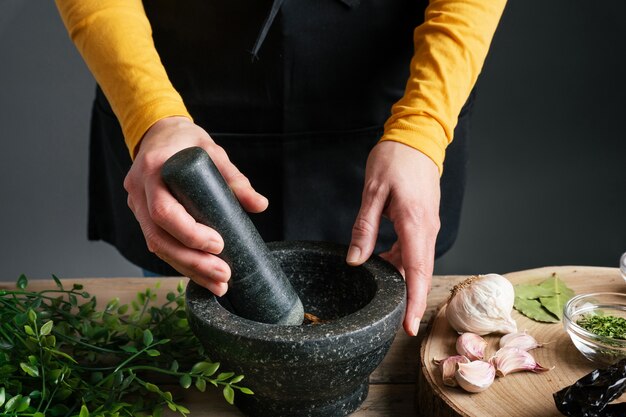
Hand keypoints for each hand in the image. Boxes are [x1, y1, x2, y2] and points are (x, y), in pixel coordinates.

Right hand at [124, 116, 267, 294]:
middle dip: (192, 260)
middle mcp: (138, 190)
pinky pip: (158, 244)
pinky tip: (202, 275)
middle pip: (158, 236)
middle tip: (223, 275)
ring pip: (156, 246)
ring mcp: (136, 205)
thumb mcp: (213, 153)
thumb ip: (235, 179)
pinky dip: (181, 262)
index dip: (189, 232)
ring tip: (218, 284)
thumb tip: (260, 206)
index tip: (218, 244)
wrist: (158, 134)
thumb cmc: (186, 142)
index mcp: (154, 169)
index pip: (164, 209)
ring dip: (188, 268)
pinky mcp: (142, 216)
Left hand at [347, 141, 440, 335]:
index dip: (414, 301)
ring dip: (404, 281)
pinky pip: (414, 250)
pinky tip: (382, 265)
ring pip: (417, 263)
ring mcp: (427, 226)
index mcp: (414, 223)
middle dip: (411, 300)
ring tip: (384, 296)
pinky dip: (401, 262)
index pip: (416, 271)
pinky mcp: (423, 222)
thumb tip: (355, 260)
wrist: (416, 139)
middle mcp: (426, 229)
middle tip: (398, 324)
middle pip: (420, 273)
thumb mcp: (372, 192)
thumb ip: (365, 228)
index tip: (410, 325)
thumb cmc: (394, 160)